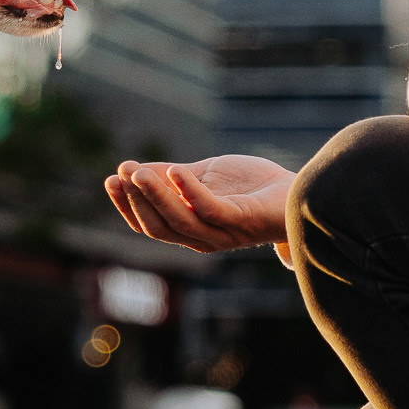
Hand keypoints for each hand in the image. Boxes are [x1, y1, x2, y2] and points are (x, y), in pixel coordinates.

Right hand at [104, 155, 296, 258]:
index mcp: (191, 229)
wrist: (298, 191)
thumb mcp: (206, 177)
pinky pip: (209, 210)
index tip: (110, 180)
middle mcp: (203, 238)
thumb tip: (134, 170)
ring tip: (138, 172)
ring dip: (154, 197)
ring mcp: (222, 232)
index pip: (150, 225)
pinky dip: (189, 192)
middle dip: (135, 201)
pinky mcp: (241, 221)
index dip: (127, 206)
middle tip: (121, 174)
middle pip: (158, 228)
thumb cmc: (253, 187)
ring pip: (178, 222)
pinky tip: (177, 171)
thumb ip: (174, 176)